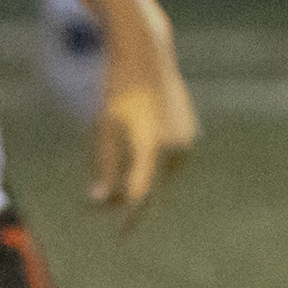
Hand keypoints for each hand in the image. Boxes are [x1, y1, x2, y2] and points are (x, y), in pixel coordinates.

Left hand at [90, 60, 198, 229]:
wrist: (147, 54)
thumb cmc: (119, 90)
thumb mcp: (104, 128)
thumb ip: (103, 165)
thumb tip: (97, 198)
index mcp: (150, 145)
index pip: (139, 191)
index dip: (127, 213)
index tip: (120, 233)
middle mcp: (174, 144)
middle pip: (156, 187)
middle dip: (137, 204)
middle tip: (123, 224)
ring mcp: (186, 138)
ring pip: (166, 175)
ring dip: (149, 187)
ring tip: (131, 197)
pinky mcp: (190, 131)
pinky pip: (174, 159)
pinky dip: (160, 168)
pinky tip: (146, 170)